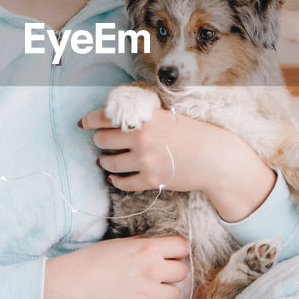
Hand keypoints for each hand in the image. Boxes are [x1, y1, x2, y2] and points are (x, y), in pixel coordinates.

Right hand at [43, 235, 189, 298]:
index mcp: (148, 248)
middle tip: (157, 275)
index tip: (170, 256)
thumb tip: (161, 247)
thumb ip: (144, 244)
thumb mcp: (121, 244)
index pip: (183, 247)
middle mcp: (153, 270)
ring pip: (176, 294)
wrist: (72, 285)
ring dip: (165, 293)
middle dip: (172, 273)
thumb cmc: (92, 260)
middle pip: (182, 272)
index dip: (177, 251)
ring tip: (148, 291)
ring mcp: (148, 294)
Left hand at [78, 106, 276, 221]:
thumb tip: (118, 118)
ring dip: (104, 161)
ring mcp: (145, 160)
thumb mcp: (168, 115)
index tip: (83, 123)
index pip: (106, 116)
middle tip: (102, 142)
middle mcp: (142, 137)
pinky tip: (115, 178)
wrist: (215, 158)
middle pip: (102, 139)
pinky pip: (122, 183)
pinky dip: (116, 180)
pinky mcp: (150, 180)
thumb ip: (144, 116)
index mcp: (146, 117)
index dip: (90, 119)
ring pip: (108, 162)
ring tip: (105, 160)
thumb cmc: (195, 134)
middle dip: (100, 141)